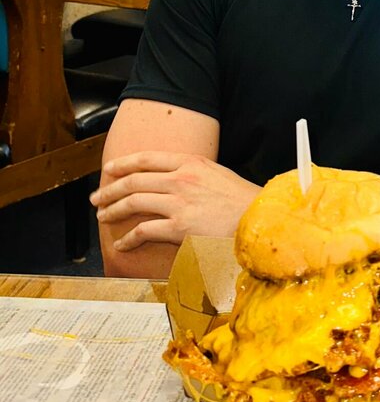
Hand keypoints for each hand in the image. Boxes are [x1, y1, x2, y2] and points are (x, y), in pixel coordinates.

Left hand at [91, 152, 259, 251]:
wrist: (259, 219)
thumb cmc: (243, 200)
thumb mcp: (217, 174)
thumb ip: (193, 173)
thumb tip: (174, 179)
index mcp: (191, 162)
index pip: (147, 158)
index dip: (123, 163)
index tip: (110, 169)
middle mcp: (181, 178)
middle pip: (134, 179)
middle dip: (110, 188)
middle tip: (98, 197)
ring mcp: (179, 202)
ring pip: (134, 201)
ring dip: (113, 209)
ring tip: (103, 216)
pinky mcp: (180, 227)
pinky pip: (144, 230)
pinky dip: (129, 238)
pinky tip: (123, 243)